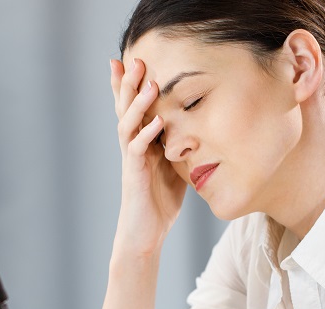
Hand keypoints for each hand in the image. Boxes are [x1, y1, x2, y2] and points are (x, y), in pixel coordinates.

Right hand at [110, 57, 187, 255]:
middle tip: (135, 59)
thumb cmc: (159, 203)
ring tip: (150, 83)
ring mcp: (131, 161)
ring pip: (128, 125)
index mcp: (141, 143)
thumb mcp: (175, 168)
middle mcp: (132, 147)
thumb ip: (179, 147)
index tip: (127, 59)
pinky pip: (137, 151)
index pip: (132, 108)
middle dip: (128, 84)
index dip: (127, 86)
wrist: (145, 234)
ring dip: (138, 104)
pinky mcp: (134, 176)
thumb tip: (199, 129)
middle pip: (125, 109)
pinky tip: (156, 121)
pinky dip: (147, 134)